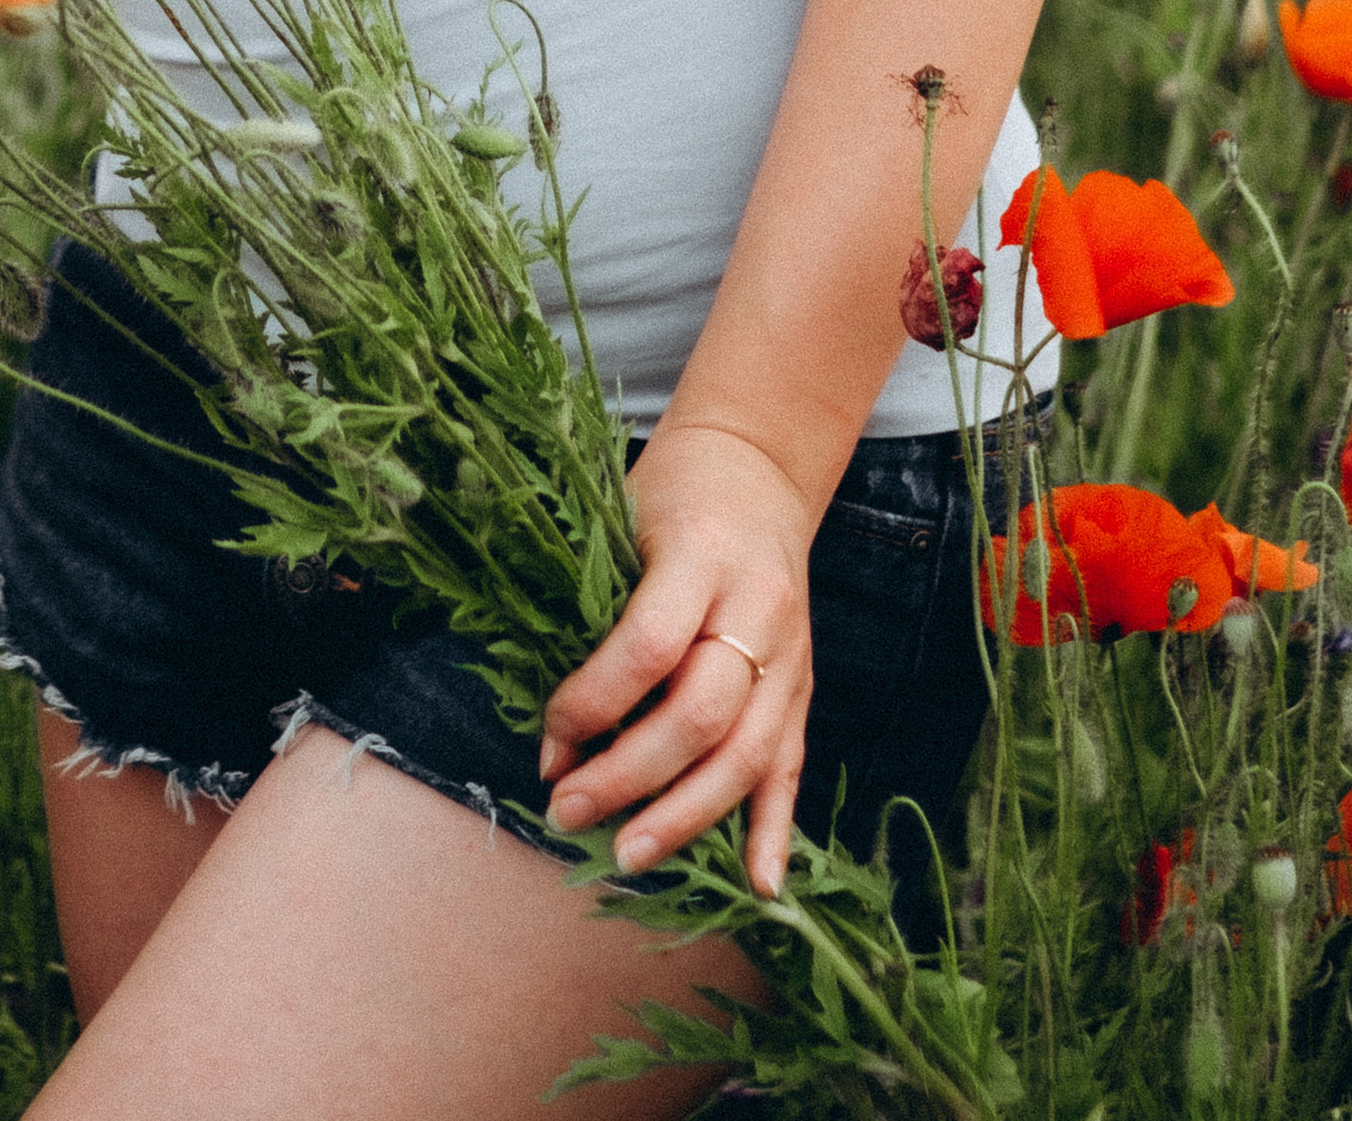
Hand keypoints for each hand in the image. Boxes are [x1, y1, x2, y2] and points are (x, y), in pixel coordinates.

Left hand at [535, 420, 814, 896]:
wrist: (759, 465)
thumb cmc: (671, 489)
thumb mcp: (622, 517)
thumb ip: (596, 604)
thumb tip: (551, 719)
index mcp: (702, 553)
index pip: (648, 647)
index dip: (592, 704)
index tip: (547, 740)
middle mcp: (757, 608)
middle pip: (701, 715)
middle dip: (630, 776)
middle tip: (566, 809)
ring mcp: (791, 653)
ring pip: (747, 754)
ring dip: (685, 817)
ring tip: (626, 853)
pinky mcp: (804, 684)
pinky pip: (791, 765)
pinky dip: (775, 828)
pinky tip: (758, 885)